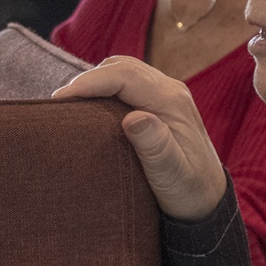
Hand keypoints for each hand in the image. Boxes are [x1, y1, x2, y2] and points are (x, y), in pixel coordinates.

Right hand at [53, 55, 226, 220]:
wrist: (208, 199)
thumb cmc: (189, 191)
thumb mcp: (172, 175)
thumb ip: (156, 147)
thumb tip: (134, 118)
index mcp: (172, 101)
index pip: (124, 75)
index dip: (88, 82)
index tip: (58, 100)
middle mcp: (171, 90)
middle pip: (121, 67)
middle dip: (87, 80)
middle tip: (56, 105)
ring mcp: (166, 94)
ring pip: (123, 71)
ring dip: (95, 82)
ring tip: (68, 106)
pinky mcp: (160, 104)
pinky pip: (128, 84)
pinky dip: (104, 89)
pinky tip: (88, 109)